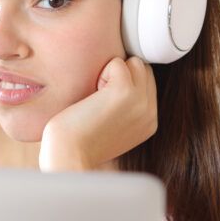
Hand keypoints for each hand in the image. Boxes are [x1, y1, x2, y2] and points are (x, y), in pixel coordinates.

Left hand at [39, 57, 157, 171]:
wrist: (69, 156)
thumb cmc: (77, 143)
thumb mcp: (110, 129)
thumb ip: (124, 110)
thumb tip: (114, 85)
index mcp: (149, 122)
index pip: (147, 83)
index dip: (123, 83)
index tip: (102, 103)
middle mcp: (150, 112)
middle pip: (143, 70)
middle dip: (119, 76)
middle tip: (97, 100)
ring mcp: (140, 101)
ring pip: (134, 64)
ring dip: (111, 73)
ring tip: (96, 98)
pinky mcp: (125, 91)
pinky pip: (117, 63)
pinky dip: (101, 72)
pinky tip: (91, 96)